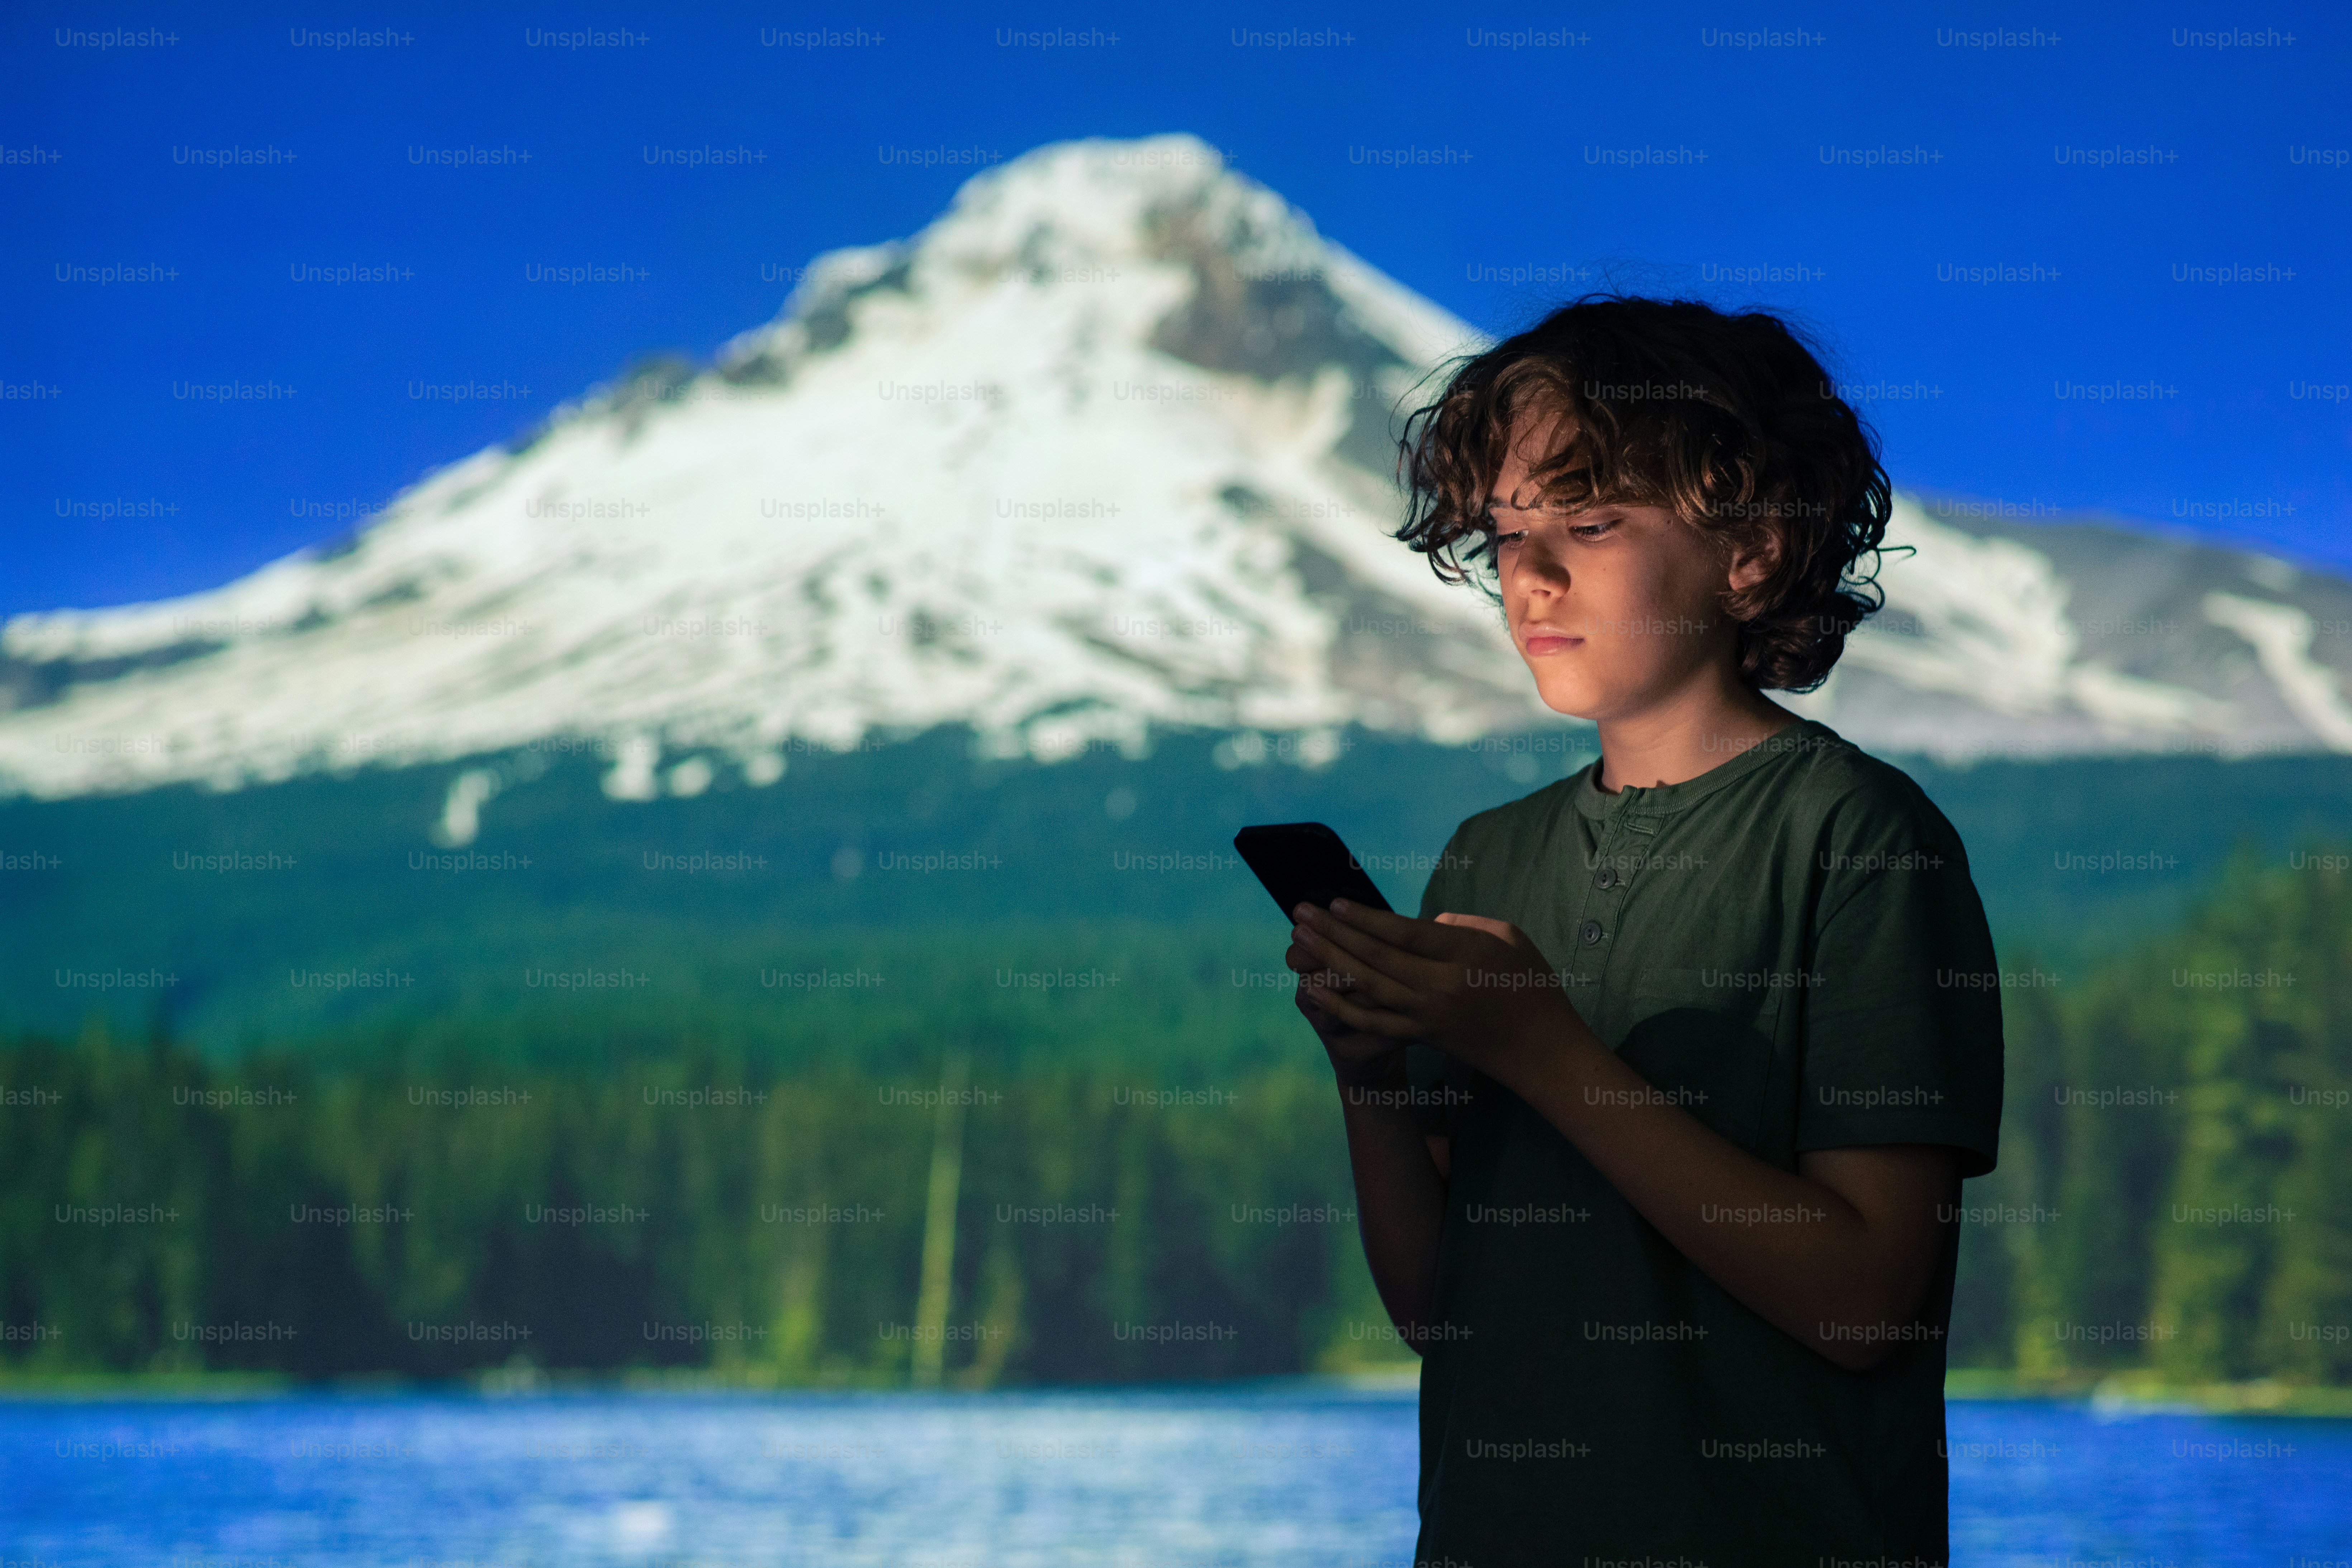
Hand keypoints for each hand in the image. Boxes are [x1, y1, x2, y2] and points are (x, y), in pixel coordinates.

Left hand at [1288, 901, 1589, 1085]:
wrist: (1542, 1049)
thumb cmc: (1532, 985)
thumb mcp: (1508, 937)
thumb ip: (1460, 923)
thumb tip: (1419, 927)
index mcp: (1464, 956)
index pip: (1402, 933)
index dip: (1364, 918)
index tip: (1333, 902)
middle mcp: (1439, 988)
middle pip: (1375, 957)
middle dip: (1333, 934)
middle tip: (1299, 913)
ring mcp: (1426, 1017)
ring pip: (1366, 988)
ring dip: (1328, 962)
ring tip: (1299, 941)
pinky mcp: (1420, 1037)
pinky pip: (1371, 1021)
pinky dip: (1339, 1005)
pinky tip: (1314, 989)